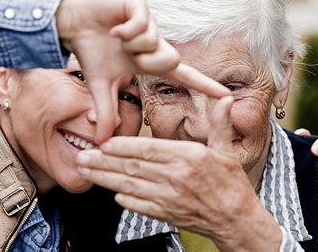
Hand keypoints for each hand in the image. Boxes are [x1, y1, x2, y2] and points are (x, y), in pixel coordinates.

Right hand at [56, 0, 229, 142]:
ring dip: (132, 46)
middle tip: (129, 57)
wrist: (75, 24)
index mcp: (151, 62)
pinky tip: (114, 29)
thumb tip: (101, 141)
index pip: (184, 77)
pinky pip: (143, 26)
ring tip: (118, 38)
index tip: (227, 96)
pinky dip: (124, 31)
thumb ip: (107, 113)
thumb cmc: (92, 53)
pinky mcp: (140, 7)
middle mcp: (156, 44)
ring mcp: (150, 24)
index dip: (205, 86)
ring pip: (156, 42)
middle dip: (148, 62)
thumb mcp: (100, 87)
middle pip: (172, 60)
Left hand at [75, 97, 280, 250]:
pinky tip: (111, 193)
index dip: (123, 147)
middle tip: (81, 156)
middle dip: (103, 162)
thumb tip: (225, 99)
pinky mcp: (167, 214)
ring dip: (104, 179)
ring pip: (130, 187)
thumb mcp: (226, 149)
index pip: (148, 149)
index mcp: (188, 157)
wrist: (235, 218)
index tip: (104, 143)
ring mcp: (169, 198)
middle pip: (132, 168)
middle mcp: (175, 177)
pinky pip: (140, 207)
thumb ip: (220, 124)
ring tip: (85, 172)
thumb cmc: (230, 183)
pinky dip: (124, 200)